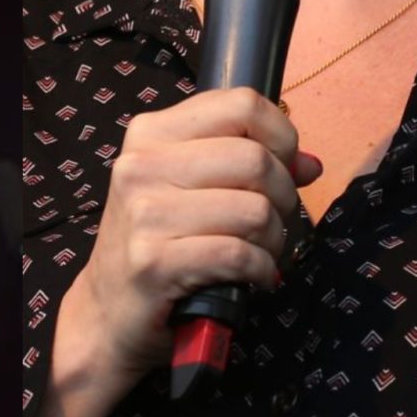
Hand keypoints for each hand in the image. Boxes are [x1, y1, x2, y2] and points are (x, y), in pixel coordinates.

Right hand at [38, 89, 323, 416]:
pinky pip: (240, 255)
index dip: (281, 136)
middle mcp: (142, 166)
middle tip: (271, 221)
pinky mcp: (153, 263)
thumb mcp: (192, 187)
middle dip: (283, 196)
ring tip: (258, 252)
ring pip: (255, 210)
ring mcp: (144, 214)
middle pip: (256, 159)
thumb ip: (249, 162)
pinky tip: (252, 277)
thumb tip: (309, 163)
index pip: (242, 104)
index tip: (283, 165)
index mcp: (152, 133)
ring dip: (273, 240)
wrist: (107, 311)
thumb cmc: (159, 242)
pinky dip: (261, 270)